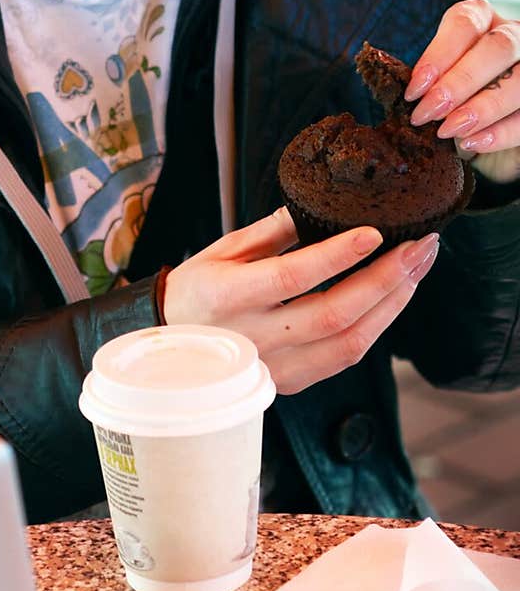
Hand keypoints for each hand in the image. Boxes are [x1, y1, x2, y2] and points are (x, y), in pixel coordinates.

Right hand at [162, 208, 439, 393]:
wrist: (170, 342)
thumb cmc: (197, 289)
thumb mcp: (222, 250)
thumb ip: (272, 232)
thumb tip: (322, 208)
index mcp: (227, 296)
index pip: (292, 277)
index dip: (337, 256)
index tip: (374, 233)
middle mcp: (252, 338)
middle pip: (333, 315)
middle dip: (386, 278)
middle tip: (420, 246)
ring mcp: (273, 367)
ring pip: (348, 343)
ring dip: (392, 304)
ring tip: (417, 267)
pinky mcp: (290, 383)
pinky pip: (344, 358)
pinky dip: (376, 327)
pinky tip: (393, 298)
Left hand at [404, 0, 519, 183]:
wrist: (488, 125)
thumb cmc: (454, 95)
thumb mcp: (438, 80)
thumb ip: (428, 82)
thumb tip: (404, 95)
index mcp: (482, 20)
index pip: (464, 23)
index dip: (437, 55)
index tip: (414, 90)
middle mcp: (513, 36)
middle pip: (497, 48)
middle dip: (459, 82)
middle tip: (427, 113)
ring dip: (482, 108)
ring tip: (449, 131)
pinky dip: (500, 132)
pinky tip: (472, 143)